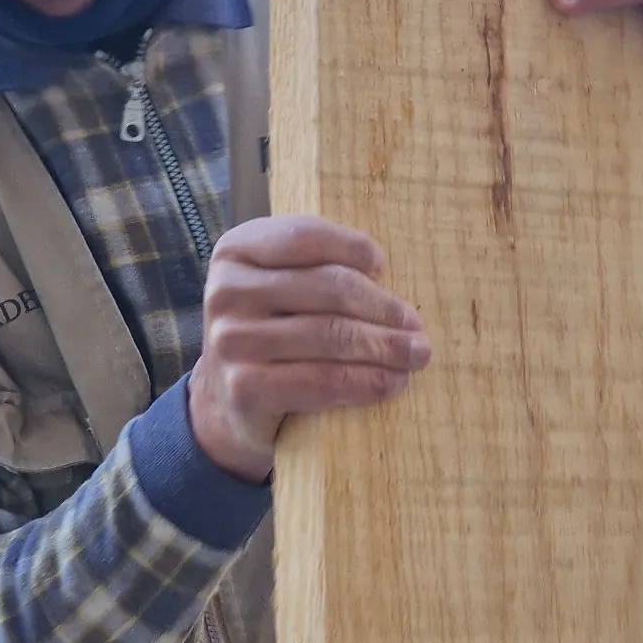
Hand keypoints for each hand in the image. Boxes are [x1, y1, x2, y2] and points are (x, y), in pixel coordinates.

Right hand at [188, 216, 430, 482]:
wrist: (228, 405)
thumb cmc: (271, 336)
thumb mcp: (279, 288)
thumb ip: (314, 268)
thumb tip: (385, 270)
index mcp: (235, 251)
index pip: (306, 236)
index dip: (353, 248)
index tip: (384, 267)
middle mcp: (225, 291)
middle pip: (328, 287)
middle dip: (383, 307)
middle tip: (416, 326)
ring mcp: (231, 341)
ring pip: (331, 335)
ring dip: (385, 347)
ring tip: (416, 355)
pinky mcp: (244, 387)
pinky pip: (322, 380)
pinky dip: (367, 382)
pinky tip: (392, 383)